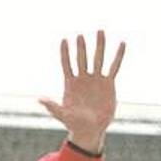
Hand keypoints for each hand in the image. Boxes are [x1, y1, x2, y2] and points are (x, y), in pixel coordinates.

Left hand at [40, 30, 125, 153]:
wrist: (90, 129)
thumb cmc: (73, 123)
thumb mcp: (61, 114)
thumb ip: (52, 106)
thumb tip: (39, 99)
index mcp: (70, 84)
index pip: (66, 64)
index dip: (65, 52)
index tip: (64, 39)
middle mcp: (83, 79)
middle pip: (81, 58)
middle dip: (81, 47)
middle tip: (80, 34)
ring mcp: (95, 80)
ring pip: (98, 59)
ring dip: (99, 45)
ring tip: (100, 31)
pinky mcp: (108, 84)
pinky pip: (114, 67)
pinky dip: (117, 56)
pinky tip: (121, 44)